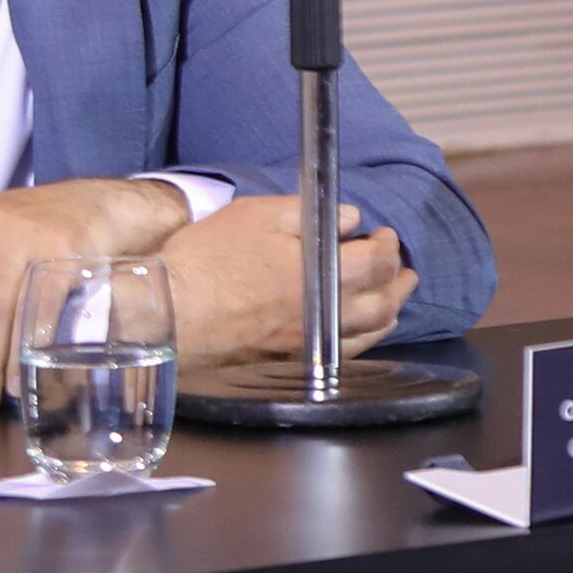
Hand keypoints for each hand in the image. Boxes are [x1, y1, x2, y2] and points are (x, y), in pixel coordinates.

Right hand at [164, 197, 418, 365]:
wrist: (167, 314)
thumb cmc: (206, 260)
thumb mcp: (255, 215)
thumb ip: (307, 213)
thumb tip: (350, 220)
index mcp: (321, 274)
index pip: (377, 261)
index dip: (389, 245)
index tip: (385, 234)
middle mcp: (324, 314)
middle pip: (383, 301)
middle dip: (400, 281)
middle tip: (405, 268)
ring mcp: (309, 342)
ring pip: (369, 332)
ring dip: (389, 311)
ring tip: (394, 297)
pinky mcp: (290, 360)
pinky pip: (344, 353)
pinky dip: (364, 338)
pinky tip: (360, 329)